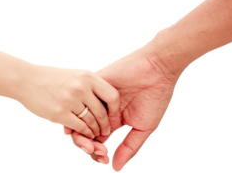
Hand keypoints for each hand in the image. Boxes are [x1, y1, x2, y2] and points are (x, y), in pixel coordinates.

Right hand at [16, 64, 119, 138]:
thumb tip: (107, 103)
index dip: (115, 108)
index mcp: (88, 76)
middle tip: (106, 130)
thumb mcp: (75, 74)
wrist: (25, 79)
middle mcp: (81, 87)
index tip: (112, 114)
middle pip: (102, 112)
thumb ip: (91, 85)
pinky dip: (85, 133)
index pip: (112, 95)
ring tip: (96, 133)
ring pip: (92, 122)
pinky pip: (80, 128)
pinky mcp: (59, 113)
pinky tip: (86, 134)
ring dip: (96, 130)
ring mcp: (70, 100)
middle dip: (106, 124)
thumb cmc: (52, 77)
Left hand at [62, 43, 181, 170]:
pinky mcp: (94, 84)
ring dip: (81, 133)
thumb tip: (114, 169)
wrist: (157, 69)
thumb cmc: (154, 99)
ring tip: (87, 143)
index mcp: (113, 121)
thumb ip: (129, 147)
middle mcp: (101, 110)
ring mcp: (97, 97)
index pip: (97, 139)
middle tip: (94, 152)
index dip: (96, 151)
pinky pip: (80, 100)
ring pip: (80, 118)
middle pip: (86, 131)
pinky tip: (74, 125)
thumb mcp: (143, 128)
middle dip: (87, 145)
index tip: (102, 159)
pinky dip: (76, 114)